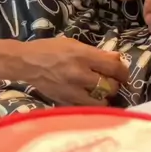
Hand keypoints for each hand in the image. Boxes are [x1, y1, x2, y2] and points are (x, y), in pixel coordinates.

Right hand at [0, 35, 128, 106]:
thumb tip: (116, 58)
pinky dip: (92, 104)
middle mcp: (80, 75)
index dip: (123, 71)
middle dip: (115, 84)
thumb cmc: (50, 49)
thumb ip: (96, 52)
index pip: (113, 67)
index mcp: (83, 56)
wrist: (27, 63)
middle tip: (112, 81)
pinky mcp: (66, 102)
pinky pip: (87, 107)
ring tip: (102, 92)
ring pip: (102, 101)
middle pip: (110, 86)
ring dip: (105, 97)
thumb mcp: (73, 43)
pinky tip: (90, 98)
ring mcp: (73, 91)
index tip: (123, 73)